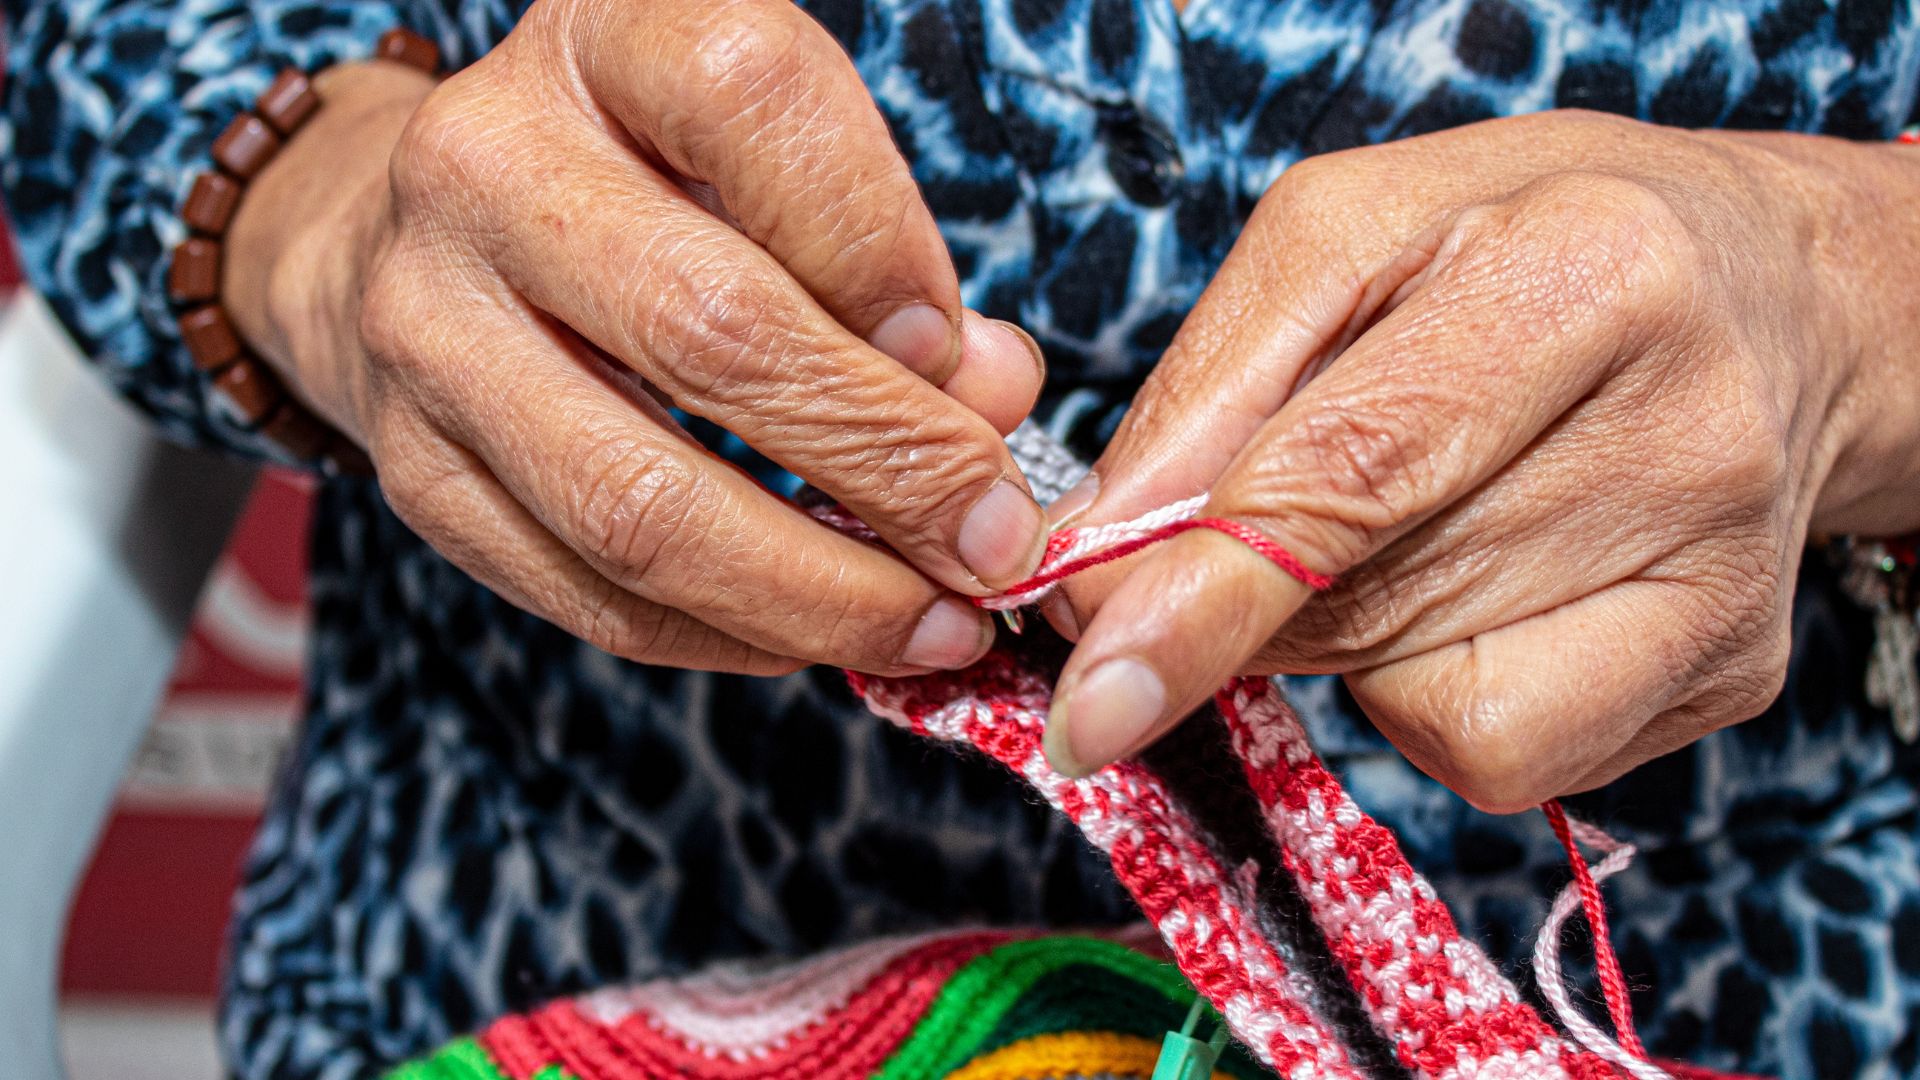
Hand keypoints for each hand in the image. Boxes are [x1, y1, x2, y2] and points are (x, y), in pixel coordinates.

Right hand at [224, 2, 1054, 675]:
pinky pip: (589, 594)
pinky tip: (818, 636)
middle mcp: (489, 165)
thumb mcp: (774, 159)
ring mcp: (427, 322)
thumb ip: (890, 258)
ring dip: (818, 593)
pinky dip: (729, 636)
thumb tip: (992, 396)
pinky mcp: (413, 467)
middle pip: (713, 334)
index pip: (756, 108)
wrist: (420, 230)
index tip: (972, 369)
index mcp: (606, 38)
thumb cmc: (647, 182)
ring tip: (930, 627)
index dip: (884, 251)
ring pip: (640, 504)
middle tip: (993, 545)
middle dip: (889, 467)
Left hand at [1040, 111, 1919, 808]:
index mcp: (1582, 270)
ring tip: (1380, 530)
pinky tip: (1449, 604)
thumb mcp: (1349, 236)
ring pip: (1424, 686)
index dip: (1204, 585)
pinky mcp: (1731, 663)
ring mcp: (1724, 566)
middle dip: (1236, 608)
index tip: (1091, 672)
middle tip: (1191, 564)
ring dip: (1330, 638)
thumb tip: (1102, 556)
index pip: (1356, 468)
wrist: (1765, 294)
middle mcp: (1683, 427)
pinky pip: (1502, 751)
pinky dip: (1423, 697)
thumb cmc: (1525, 242)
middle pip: (1373, 595)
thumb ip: (1213, 385)